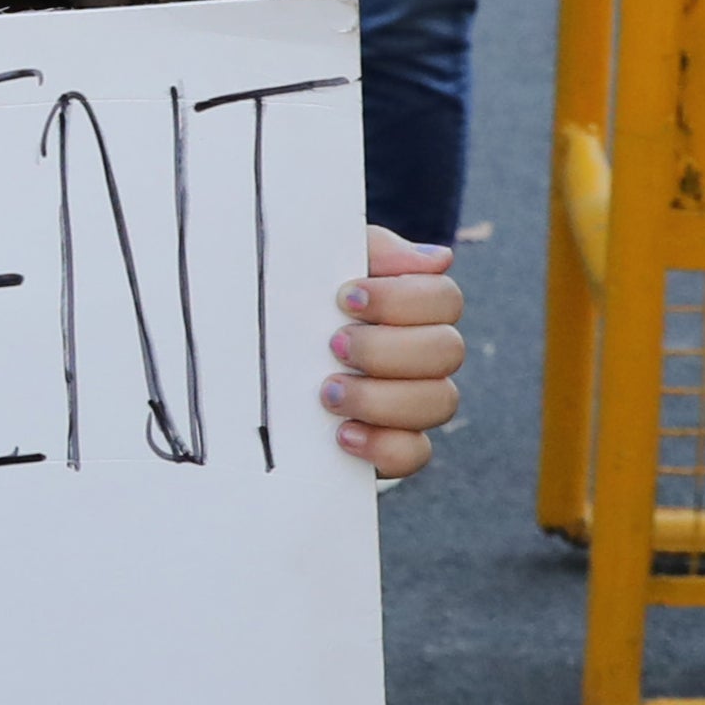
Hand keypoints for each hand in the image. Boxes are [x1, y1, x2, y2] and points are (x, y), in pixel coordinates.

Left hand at [323, 232, 466, 476]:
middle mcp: (426, 355)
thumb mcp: (324, 263)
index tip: (344, 298)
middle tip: (334, 345)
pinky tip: (343, 433)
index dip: (402, 298)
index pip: (445, 298)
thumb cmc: (301, 300)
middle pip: (448, 350)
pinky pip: (415, 453)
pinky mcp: (394, 444)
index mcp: (416, 306)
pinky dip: (383, 445)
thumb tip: (438, 259)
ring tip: (327, 391)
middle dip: (387, 348)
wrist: (257, 356)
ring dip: (381, 397)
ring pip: (439, 402)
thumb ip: (374, 251)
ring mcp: (415, 402)